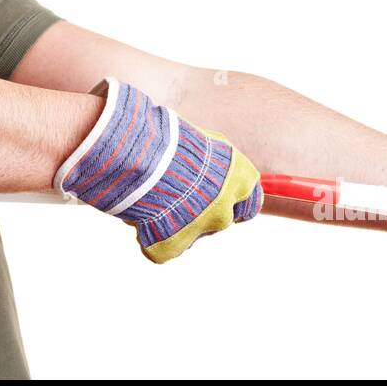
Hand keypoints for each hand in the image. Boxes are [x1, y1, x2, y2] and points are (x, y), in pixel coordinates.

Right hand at [55, 76, 262, 262]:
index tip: (215, 195)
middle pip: (219, 220)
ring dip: (174, 222)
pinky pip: (160, 245)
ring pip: (189, 235)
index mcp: (241, 181)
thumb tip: (217, 173)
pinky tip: (138, 212)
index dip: (232, 201)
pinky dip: (149, 234)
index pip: (250, 203)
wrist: (136, 153)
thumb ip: (217, 164)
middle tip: (175, 194)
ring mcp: (198, 234)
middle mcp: (226, 210)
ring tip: (151, 196)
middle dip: (200, 212)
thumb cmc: (168, 137)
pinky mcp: (169, 248)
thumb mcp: (203, 143)